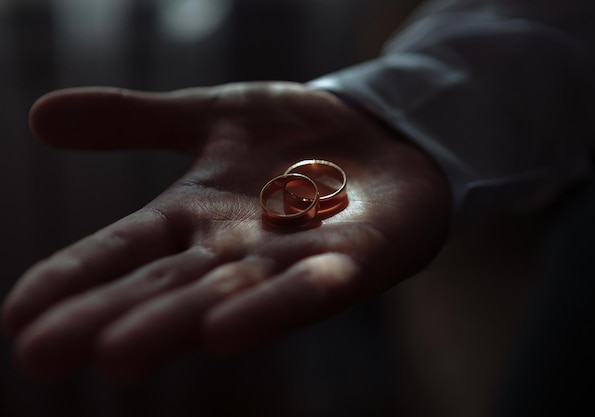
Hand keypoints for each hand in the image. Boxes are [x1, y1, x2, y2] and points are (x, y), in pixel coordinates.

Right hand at [2, 82, 450, 379]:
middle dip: (111, 315)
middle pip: (167, 285)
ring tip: (123, 354)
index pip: (123, 250)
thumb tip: (40, 116)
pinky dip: (277, 305)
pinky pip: (313, 285)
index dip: (72, 278)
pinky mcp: (353, 259)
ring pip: (231, 294)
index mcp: (195, 216)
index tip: (15, 317)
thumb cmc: (293, 135)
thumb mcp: (209, 114)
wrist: (381, 135)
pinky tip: (232, 330)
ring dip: (179, 321)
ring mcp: (293, 258)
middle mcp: (235, 249)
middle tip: (44, 355)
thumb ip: (135, 120)